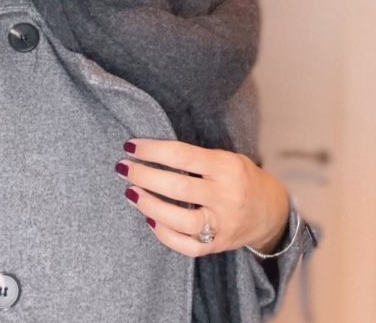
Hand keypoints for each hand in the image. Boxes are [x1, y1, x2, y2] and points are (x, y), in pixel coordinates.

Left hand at [115, 139, 289, 257]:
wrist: (271, 212)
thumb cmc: (240, 177)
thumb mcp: (226, 158)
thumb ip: (195, 157)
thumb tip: (150, 152)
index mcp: (227, 168)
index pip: (183, 156)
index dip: (153, 150)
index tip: (131, 145)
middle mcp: (226, 197)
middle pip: (177, 187)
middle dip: (143, 176)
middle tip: (123, 167)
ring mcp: (222, 225)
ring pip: (178, 219)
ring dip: (148, 204)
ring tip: (130, 192)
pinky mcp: (217, 246)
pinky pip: (185, 245)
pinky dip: (163, 233)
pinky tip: (148, 218)